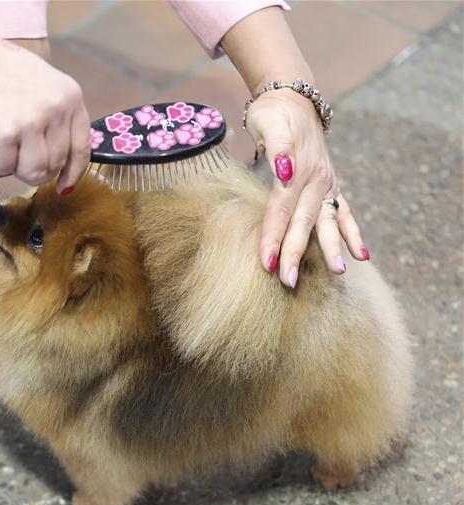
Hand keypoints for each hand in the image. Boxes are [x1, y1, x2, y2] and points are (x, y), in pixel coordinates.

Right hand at [0, 25, 90, 192]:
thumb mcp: (41, 84)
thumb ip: (55, 113)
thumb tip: (59, 157)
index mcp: (70, 97)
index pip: (81, 147)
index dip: (73, 172)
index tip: (64, 186)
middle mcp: (56, 109)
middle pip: (55, 164)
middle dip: (35, 169)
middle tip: (15, 158)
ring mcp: (32, 123)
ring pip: (33, 172)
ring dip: (14, 169)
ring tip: (0, 151)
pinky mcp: (5, 136)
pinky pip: (3, 169)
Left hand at [244, 88, 368, 286]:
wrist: (294, 98)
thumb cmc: (272, 113)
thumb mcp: (268, 121)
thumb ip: (277, 145)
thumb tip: (283, 170)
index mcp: (296, 169)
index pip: (281, 210)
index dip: (272, 237)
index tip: (266, 264)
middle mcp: (315, 180)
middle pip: (303, 222)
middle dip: (296, 253)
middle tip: (290, 282)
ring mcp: (326, 184)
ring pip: (326, 221)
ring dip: (331, 248)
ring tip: (340, 272)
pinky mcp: (330, 186)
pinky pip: (343, 212)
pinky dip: (351, 233)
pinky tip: (362, 255)